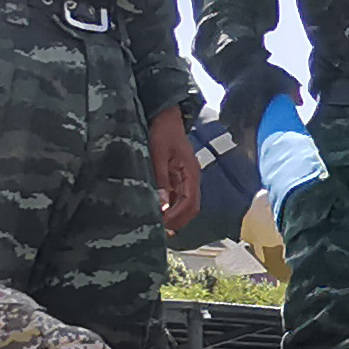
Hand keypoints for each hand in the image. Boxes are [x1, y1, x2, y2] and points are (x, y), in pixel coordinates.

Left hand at [149, 104, 199, 234]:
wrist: (165, 117)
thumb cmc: (163, 132)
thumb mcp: (159, 154)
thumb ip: (161, 179)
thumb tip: (161, 204)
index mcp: (191, 173)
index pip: (190, 202)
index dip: (177, 216)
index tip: (162, 224)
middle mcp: (191, 179)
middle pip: (191, 208)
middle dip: (178, 221)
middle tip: (160, 231)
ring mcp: (185, 179)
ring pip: (185, 205)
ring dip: (174, 217)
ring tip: (158, 226)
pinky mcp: (177, 178)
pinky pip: (177, 198)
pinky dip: (170, 208)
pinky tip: (157, 212)